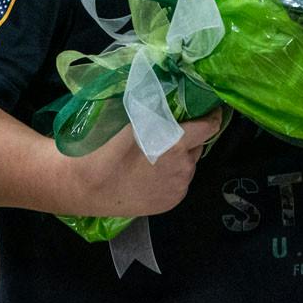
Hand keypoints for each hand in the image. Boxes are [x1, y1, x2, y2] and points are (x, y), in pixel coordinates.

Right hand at [68, 110, 222, 216]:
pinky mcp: (173, 201)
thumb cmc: (110, 150)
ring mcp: (180, 186)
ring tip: (157, 157)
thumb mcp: (136, 122)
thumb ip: (162, 114)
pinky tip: (154, 175)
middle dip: (189, 140)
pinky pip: (181, 182)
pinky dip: (174, 176)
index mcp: (177, 143)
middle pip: (198, 146)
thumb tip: (178, 100)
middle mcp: (184, 166)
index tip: (211, 110)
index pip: (210, 127)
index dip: (212, 116)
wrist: (90, 187)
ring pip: (189, 165)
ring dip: (181, 158)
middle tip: (170, 136)